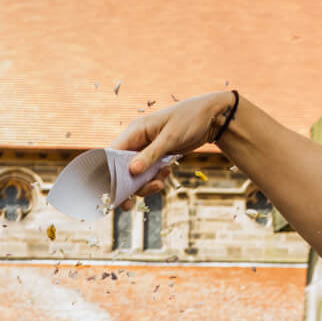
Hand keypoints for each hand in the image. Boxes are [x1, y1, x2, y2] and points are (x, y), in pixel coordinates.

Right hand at [109, 91, 236, 200]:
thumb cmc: (191, 119)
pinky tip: (167, 172)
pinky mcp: (156, 158)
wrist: (212, 117)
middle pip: (121, 169)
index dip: (109, 173)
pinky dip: (155, 179)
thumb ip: (150, 155)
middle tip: (129, 203)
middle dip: (128, 186)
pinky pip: (148, 174)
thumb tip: (131, 171)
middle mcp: (136, 141)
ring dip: (145, 184)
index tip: (112, 192)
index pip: (112, 154)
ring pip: (135, 176)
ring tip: (160, 182)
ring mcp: (146, 150)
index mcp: (135, 131)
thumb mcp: (171, 137)